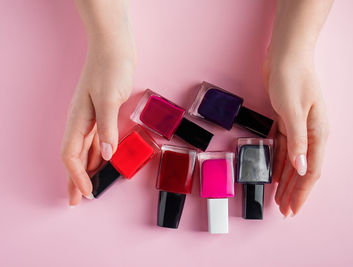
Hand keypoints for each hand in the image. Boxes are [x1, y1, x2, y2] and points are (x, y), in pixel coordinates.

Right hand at [61, 36, 134, 205]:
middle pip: (74, 157)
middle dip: (75, 180)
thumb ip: (107, 127)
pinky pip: (97, 141)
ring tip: (89, 188)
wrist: (115, 48)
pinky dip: (98, 155)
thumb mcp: (110, 98)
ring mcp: (91, 118)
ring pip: (85, 151)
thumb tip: (107, 155)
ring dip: (86, 170)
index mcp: (78, 119)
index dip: (76, 176)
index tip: (85, 193)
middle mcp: (82, 122)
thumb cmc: (110, 68)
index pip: (71, 155)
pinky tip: (103, 162)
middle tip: (76, 201)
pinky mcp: (102, 113)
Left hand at [263, 49, 328, 216]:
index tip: (293, 209)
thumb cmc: (291, 80)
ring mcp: (298, 128)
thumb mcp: (293, 111)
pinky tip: (272, 174)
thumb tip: (302, 169)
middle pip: (302, 170)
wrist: (286, 56)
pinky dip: (277, 162)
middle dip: (293, 191)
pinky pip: (283, 148)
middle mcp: (310, 134)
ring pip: (292, 162)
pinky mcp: (286, 122)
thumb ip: (298, 141)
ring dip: (285, 181)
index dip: (301, 192)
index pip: (311, 171)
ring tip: (278, 198)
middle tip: (283, 210)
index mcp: (317, 133)